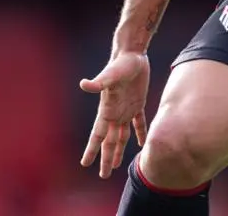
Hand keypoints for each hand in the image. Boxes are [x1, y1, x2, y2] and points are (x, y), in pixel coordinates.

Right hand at [80, 51, 150, 178]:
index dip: (92, 150)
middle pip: (109, 141)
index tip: (85, 164)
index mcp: (107, 111)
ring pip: (122, 135)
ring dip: (119, 149)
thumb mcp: (111, 73)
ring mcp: (126, 109)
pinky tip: (142, 143)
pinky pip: (139, 122)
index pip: (97, 135)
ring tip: (117, 164)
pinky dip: (140, 133)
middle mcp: (115, 113)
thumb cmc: (122, 63)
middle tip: (103, 175)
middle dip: (106, 158)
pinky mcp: (138, 102)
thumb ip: (100, 81)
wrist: (133, 53)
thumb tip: (84, 84)